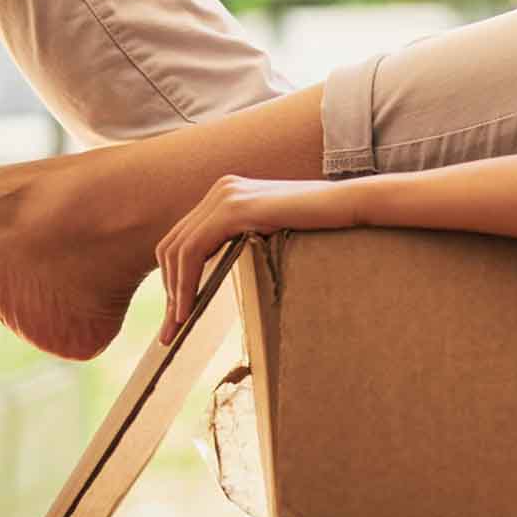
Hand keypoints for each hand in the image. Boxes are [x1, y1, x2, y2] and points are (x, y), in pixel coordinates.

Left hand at [155, 175, 364, 345]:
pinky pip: (193, 250)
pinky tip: (188, 309)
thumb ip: (250, 238)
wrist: (347, 205)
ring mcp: (225, 195)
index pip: (184, 238)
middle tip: (171, 327)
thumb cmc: (323, 224)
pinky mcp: (233, 208)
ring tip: (178, 324)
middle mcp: (221, 189)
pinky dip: (186, 283)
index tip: (178, 312)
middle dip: (169, 288)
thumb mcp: (275, 230)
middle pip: (172, 244)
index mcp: (228, 193)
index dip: (174, 277)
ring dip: (174, 291)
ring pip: (177, 250)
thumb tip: (230, 269)